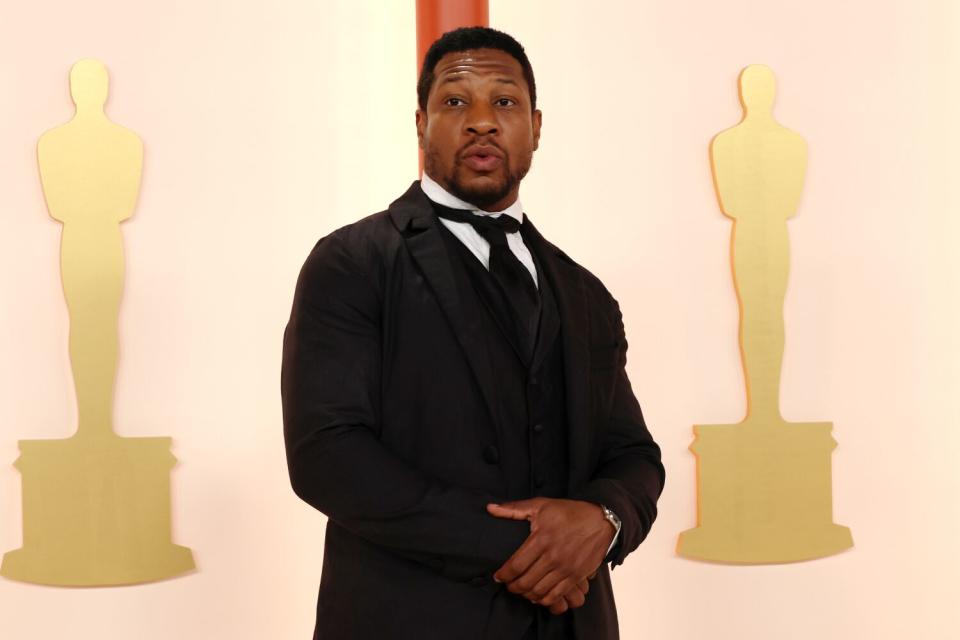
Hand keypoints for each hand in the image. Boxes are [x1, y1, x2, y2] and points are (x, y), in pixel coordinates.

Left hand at [487, 497, 614, 610]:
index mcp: (541, 539)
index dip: (503, 575)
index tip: (498, 576)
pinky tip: (538, 595)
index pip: (516, 565)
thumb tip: (490, 508)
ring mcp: (566, 568)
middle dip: (512, 587)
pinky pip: (556, 595)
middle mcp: (553, 556)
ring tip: (521, 590)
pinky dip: (544, 599)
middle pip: (526, 582)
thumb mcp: (541, 505)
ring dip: (526, 595)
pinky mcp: (576, 576)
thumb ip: (514, 509)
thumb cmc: (569, 512)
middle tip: (508, 585)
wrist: (601, 521)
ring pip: (539, 591)